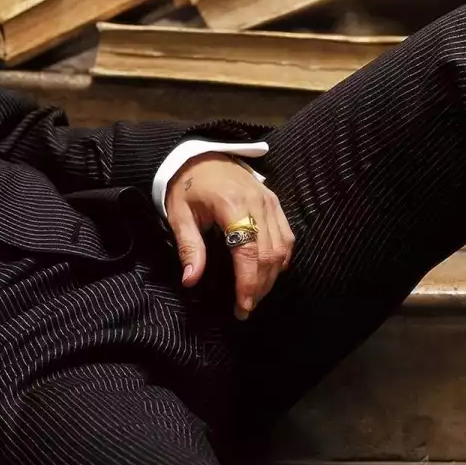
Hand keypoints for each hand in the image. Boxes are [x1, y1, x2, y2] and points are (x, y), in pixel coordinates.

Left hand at [163, 153, 294, 318]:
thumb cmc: (187, 186)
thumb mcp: (179, 215)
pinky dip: (281, 259)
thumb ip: (189, 247)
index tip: (242, 307)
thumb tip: (191, 280)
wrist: (201, 155)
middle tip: (245, 308)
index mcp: (231, 205)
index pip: (248, 252)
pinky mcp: (275, 202)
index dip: (248, 283)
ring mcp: (270, 202)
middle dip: (259, 286)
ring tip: (255, 294)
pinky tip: (269, 273)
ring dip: (271, 276)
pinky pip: (286, 236)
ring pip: (282, 248)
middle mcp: (257, 203)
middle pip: (268, 254)